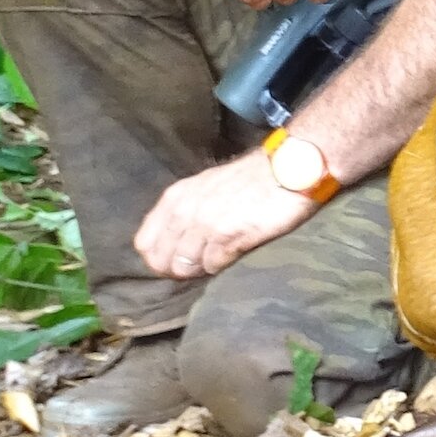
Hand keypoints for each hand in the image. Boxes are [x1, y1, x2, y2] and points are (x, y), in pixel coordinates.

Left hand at [135, 150, 315, 279]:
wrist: (290, 167)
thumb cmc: (252, 178)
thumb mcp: (207, 186)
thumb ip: (186, 211)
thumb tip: (176, 243)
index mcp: (175, 197)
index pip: (144, 243)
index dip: (160, 257)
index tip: (179, 259)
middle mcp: (184, 210)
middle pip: (161, 260)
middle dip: (178, 269)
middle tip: (200, 264)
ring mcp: (205, 224)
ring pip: (184, 267)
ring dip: (201, 269)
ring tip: (220, 258)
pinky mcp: (229, 236)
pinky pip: (212, 266)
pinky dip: (221, 267)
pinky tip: (235, 254)